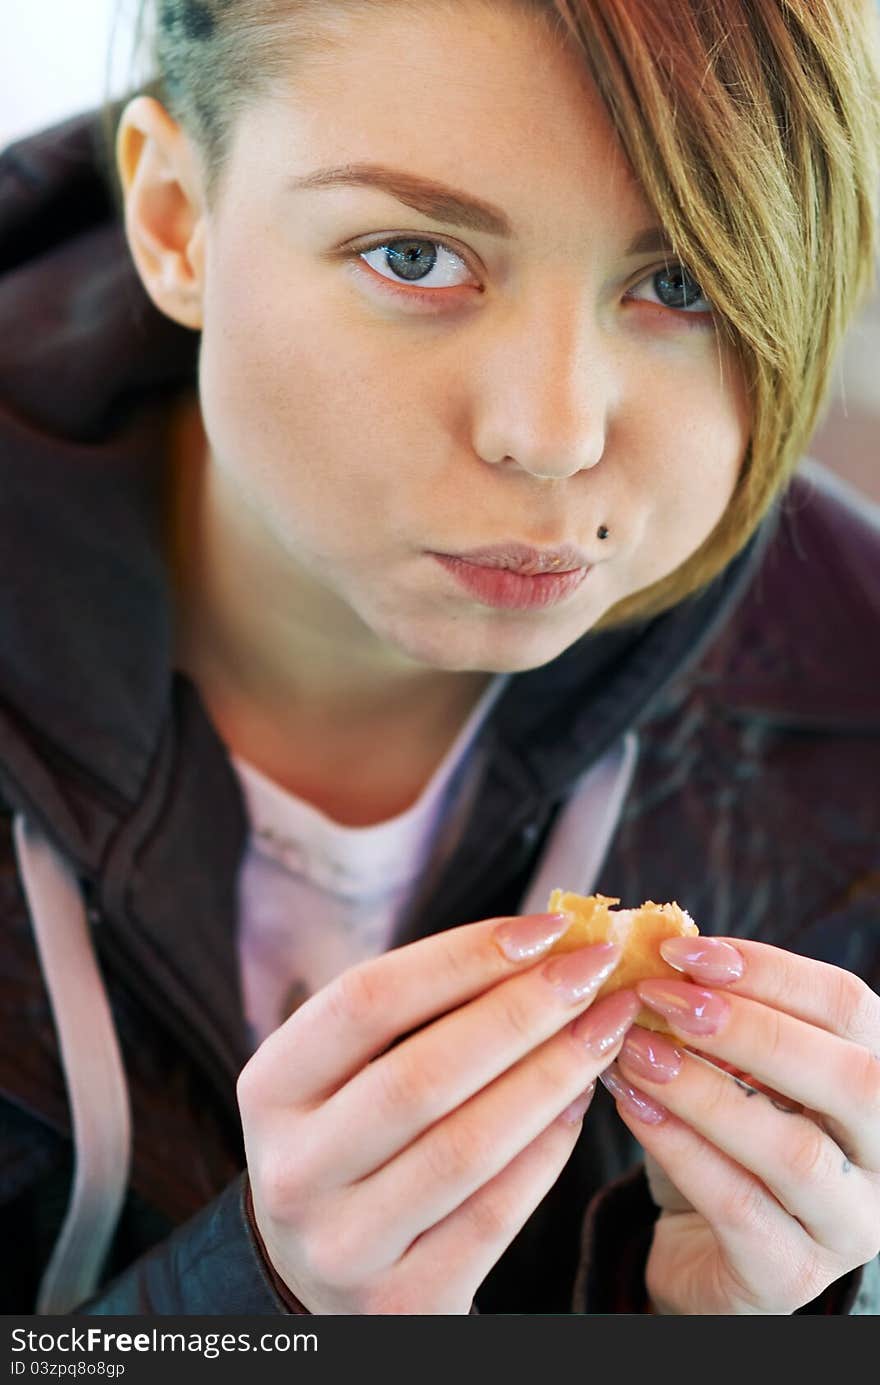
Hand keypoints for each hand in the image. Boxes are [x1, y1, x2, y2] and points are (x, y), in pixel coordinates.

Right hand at [237, 911, 639, 1313]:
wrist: (318, 1274)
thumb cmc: (353, 1138)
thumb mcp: (347, 1072)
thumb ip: (421, 1012)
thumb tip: (542, 944)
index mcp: (271, 1087)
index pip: (367, 1000)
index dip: (463, 957)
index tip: (547, 928)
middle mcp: (294, 1168)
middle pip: (422, 1073)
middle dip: (524, 1011)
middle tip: (596, 968)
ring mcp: (343, 1243)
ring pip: (467, 1146)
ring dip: (553, 1075)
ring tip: (606, 1027)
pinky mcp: (402, 1300)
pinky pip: (495, 1214)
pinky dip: (548, 1150)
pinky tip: (582, 1102)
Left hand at [601, 936, 879, 1313]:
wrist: (702, 1244)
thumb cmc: (721, 1135)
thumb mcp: (726, 1063)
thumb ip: (712, 1010)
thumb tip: (659, 942)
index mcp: (877, 1075)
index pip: (848, 1006)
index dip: (768, 969)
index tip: (682, 950)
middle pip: (851, 1079)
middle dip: (749, 1028)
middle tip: (662, 999)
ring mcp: (849, 1221)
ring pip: (795, 1151)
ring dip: (705, 1091)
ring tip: (636, 1052)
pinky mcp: (792, 1274)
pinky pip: (740, 1206)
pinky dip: (679, 1148)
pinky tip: (632, 1106)